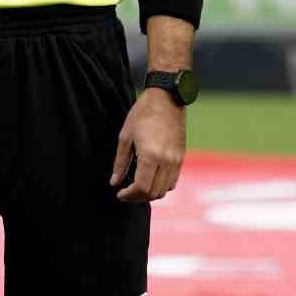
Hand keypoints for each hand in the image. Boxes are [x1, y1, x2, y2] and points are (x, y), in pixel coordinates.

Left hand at [110, 88, 185, 202]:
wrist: (167, 98)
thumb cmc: (142, 114)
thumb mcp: (125, 137)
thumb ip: (120, 163)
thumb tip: (114, 182)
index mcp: (150, 156)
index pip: (141, 188)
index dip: (129, 196)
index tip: (120, 194)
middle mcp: (166, 161)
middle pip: (153, 193)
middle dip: (138, 197)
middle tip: (126, 193)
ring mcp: (176, 160)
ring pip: (165, 190)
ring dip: (150, 193)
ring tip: (137, 188)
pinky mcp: (181, 157)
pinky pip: (173, 181)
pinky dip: (162, 186)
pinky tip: (150, 179)